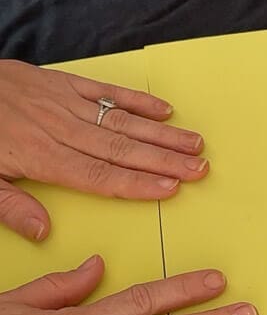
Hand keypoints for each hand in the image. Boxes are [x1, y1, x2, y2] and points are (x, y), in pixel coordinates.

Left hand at [0, 59, 208, 242]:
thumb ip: (10, 206)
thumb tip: (44, 233)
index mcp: (40, 156)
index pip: (98, 175)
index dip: (136, 184)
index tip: (170, 189)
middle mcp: (58, 128)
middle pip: (120, 148)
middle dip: (164, 160)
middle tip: (199, 169)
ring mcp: (62, 102)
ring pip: (120, 120)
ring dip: (161, 133)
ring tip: (195, 144)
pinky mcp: (60, 81)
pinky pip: (105, 90)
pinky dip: (136, 99)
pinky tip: (164, 110)